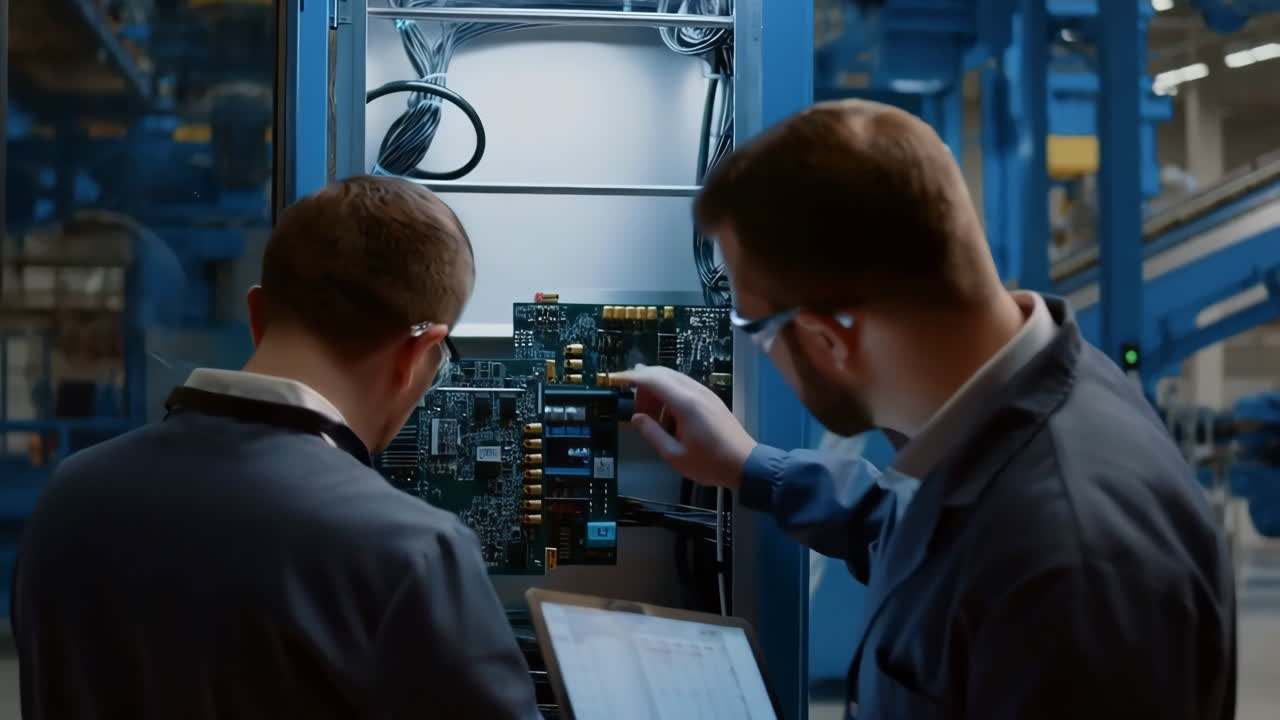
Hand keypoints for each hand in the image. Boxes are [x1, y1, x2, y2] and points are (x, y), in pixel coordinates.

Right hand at [610, 364, 755, 488]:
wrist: (745, 464)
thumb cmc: (709, 463)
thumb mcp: (674, 455)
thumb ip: (652, 434)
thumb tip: (636, 418)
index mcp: (685, 403)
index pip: (652, 379)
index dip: (629, 377)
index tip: (613, 379)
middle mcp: (695, 391)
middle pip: (661, 373)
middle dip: (642, 384)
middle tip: (634, 408)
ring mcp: (704, 392)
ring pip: (672, 378)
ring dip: (656, 390)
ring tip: (650, 417)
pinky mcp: (710, 398)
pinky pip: (683, 386)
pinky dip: (668, 394)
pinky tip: (667, 417)